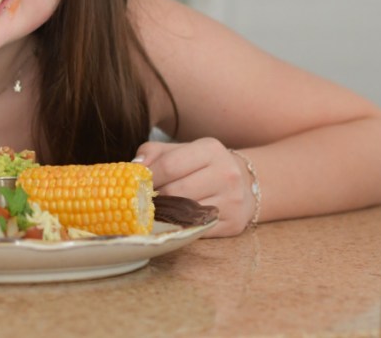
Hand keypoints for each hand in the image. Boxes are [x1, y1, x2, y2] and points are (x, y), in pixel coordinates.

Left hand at [135, 137, 256, 236]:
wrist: (246, 183)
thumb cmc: (204, 165)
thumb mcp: (182, 150)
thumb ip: (154, 153)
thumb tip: (134, 166)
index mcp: (211, 150)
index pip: (169, 166)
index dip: (148, 178)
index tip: (137, 185)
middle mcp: (226, 173)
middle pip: (175, 192)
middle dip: (155, 198)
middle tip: (144, 201)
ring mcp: (232, 200)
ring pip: (186, 213)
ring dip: (166, 214)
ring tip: (158, 210)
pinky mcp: (233, 223)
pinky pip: (197, 230)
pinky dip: (182, 227)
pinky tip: (175, 221)